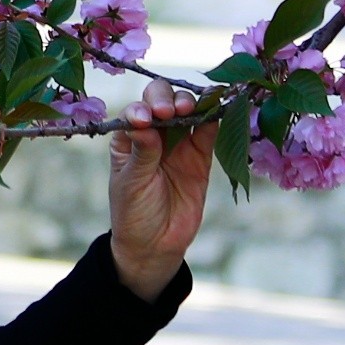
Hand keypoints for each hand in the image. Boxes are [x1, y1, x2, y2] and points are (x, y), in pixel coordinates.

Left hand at [107, 80, 216, 300]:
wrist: (156, 245)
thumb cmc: (134, 212)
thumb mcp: (131, 183)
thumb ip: (142, 153)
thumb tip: (145, 122)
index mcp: (128, 138)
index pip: (135, 110)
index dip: (142, 108)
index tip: (145, 119)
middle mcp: (154, 133)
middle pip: (162, 100)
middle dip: (166, 99)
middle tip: (171, 111)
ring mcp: (179, 143)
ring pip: (188, 110)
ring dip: (191, 103)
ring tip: (189, 110)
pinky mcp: (201, 155)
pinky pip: (209, 131)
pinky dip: (214, 118)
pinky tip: (216, 110)